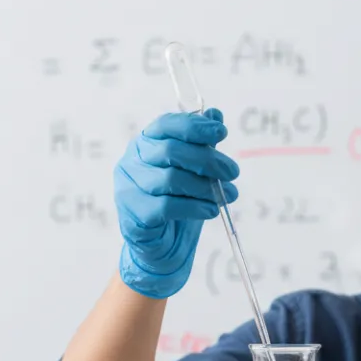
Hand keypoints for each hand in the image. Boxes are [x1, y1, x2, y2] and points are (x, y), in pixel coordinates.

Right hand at [114, 109, 239, 298]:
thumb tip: (215, 114)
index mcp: (145, 143)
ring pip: (171, 179)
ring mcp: (128, 187)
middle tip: (233, 172)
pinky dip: (194, 207)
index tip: (222, 133)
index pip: (167, 125)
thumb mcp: (195, 171)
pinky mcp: (133, 214)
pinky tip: (211, 210)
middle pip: (171, 151)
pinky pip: (166, 206)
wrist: (162, 246)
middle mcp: (132, 160)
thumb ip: (201, 144)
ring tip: (226, 196)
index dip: (195, 126)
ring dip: (205, 187)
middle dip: (208, 160)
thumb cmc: (178, 202)